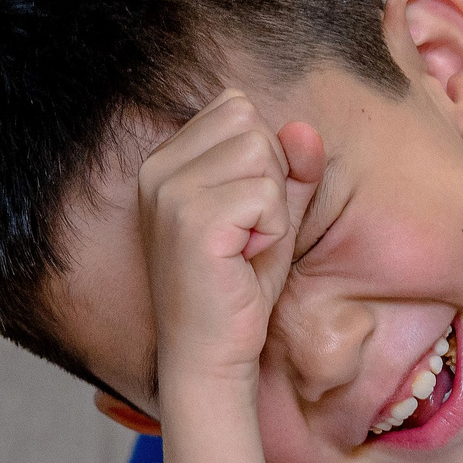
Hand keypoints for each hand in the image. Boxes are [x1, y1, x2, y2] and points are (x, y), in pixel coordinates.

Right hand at [135, 89, 325, 400]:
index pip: (235, 107)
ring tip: (244, 247)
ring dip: (272, 207)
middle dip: (268, 179)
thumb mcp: (272, 217)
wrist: (210, 355)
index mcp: (165, 161)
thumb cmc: (238, 289)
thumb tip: (304, 129)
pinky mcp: (193, 220)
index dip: (261, 159)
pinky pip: (267, 195)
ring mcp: (170, 192)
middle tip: (246, 234)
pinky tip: (244, 261)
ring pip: (262, 155)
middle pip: (250, 123)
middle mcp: (158, 169)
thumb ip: (290, 169)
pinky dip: (272, 230)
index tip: (242, 215)